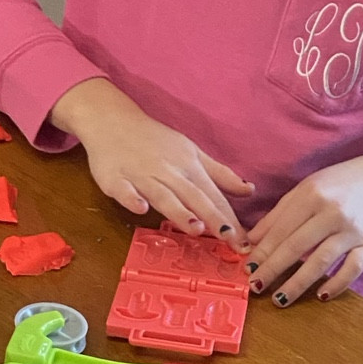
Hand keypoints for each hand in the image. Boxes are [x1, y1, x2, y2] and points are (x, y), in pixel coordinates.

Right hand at [52, 79, 252, 240]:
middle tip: (231, 240)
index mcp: (190, 167)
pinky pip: (124, 190)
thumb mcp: (192, 153)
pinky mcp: (115, 178)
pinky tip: (140, 209)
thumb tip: (249, 190)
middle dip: (214, 219)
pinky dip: (131, 198)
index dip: (231, 220)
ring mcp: (142, 176)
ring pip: (164, 195)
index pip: (215, 197)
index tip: (246, 243)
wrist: (112, 120)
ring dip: (179, 211)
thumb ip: (220, 175)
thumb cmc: (155, 141)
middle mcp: (169, 172)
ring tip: (196, 228)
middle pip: (195, 197)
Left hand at [246, 152, 362, 304]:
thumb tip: (251, 242)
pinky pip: (353, 269)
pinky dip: (337, 284)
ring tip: (280, 299)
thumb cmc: (335, 187)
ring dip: (298, 283)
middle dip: (274, 269)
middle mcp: (334, 212)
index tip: (248, 270)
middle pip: (298, 246)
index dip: (263, 252)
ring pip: (322, 261)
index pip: (282, 229)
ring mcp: (354, 230)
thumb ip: (277, 216)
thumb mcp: (303, 191)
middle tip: (256, 287)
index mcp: (313, 195)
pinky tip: (321, 295)